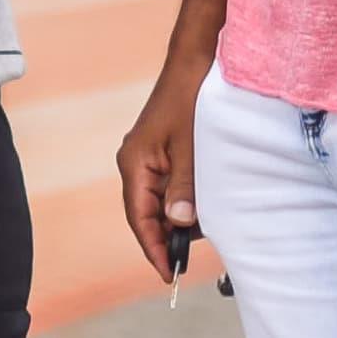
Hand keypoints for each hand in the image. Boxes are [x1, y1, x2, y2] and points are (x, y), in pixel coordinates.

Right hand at [115, 52, 204, 286]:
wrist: (195, 64)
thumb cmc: (190, 100)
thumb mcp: (191, 148)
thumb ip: (185, 187)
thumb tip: (179, 224)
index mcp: (135, 164)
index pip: (139, 217)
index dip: (153, 247)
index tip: (166, 273)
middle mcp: (136, 164)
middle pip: (146, 214)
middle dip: (166, 238)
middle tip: (187, 262)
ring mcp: (149, 158)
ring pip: (159, 202)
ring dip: (177, 219)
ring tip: (201, 235)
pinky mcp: (163, 154)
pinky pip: (168, 187)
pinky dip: (183, 202)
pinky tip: (202, 210)